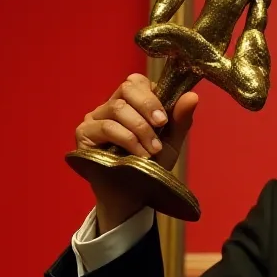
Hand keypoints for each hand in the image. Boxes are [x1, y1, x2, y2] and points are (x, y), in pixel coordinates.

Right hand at [74, 73, 198, 232]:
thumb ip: (181, 119)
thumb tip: (192, 96)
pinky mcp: (84, 134)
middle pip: (127, 87)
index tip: (165, 118)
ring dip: (140, 128)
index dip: (152, 95)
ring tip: (152, 150)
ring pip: (118, 107)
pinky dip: (127, 139)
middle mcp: (111, 106)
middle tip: (161, 126)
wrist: (134, 196)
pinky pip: (106, 126)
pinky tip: (139, 154)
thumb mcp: (171, 142)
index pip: (138, 81)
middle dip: (148, 106)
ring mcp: (95, 118)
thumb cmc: (151, 166)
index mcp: (132, 102)